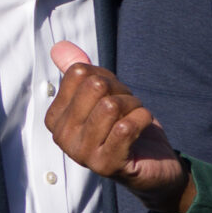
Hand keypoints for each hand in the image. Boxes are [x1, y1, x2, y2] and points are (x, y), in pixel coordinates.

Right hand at [45, 42, 191, 212]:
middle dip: (122, 91)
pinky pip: (126, 127)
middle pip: (95, 86)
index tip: (115, 96)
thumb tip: (60, 46)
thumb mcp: (104, 95)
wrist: (155, 165)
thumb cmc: (126, 128)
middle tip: (129, 109)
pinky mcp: (105, 165)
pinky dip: (143, 120)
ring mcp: (81, 154)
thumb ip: (81, 72)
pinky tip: (142, 129)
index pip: (79, 73)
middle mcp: (62, 137)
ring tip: (135, 119)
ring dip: (134, 106)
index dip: (107, 78)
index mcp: (56, 118)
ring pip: (111, 105)